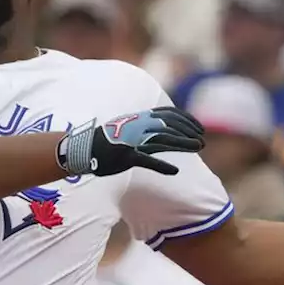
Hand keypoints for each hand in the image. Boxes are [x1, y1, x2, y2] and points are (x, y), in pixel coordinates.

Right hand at [58, 107, 204, 176]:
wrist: (81, 149)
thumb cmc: (106, 141)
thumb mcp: (127, 129)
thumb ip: (145, 129)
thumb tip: (164, 131)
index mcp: (138, 119)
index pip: (168, 114)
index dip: (186, 119)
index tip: (199, 127)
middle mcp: (137, 127)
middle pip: (169, 126)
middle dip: (188, 131)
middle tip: (202, 140)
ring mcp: (132, 141)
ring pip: (163, 140)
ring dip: (183, 143)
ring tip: (198, 148)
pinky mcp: (126, 156)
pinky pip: (147, 160)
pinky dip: (162, 165)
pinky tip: (175, 170)